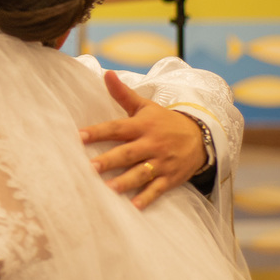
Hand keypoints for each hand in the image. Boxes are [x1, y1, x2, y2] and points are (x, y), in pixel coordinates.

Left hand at [79, 72, 207, 209]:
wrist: (200, 137)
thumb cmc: (164, 121)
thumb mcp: (145, 106)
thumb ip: (123, 94)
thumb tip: (106, 73)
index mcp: (142, 126)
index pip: (117, 128)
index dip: (98, 131)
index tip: (79, 136)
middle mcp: (151, 144)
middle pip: (127, 153)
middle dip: (109, 160)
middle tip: (90, 167)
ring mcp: (162, 162)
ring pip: (141, 173)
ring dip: (125, 181)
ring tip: (108, 189)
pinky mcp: (170, 178)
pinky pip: (157, 189)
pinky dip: (147, 198)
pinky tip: (134, 206)